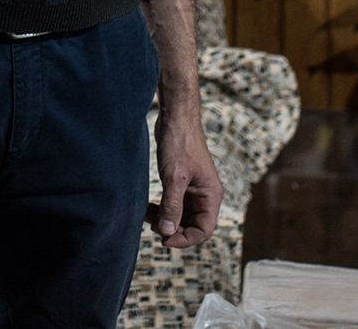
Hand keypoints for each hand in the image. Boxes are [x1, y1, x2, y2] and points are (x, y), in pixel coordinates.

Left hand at [145, 99, 221, 249]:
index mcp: (211, 195)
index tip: (164, 239)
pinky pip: (175, 204)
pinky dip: (163, 208)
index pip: (204, 230)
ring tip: (146, 216)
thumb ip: (172, 205)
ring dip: (165, 219)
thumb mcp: (174, 177)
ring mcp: (194, 189)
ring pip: (182, 216)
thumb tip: (167, 232)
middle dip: (173, 229)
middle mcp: (205, 195)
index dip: (185, 239)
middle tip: (152, 226)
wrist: (176, 118)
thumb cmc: (180, 143)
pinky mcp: (182, 183)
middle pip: (193, 226)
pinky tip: (148, 207)